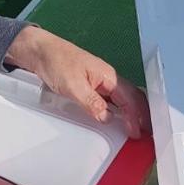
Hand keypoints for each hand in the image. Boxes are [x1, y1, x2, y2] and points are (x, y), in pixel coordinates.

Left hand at [5, 28, 150, 138]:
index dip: (135, 116)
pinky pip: (110, 98)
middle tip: (144, 134)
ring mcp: (100, 81)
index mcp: (109, 76)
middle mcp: (108, 78)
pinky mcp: (90, 85)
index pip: (129, 99)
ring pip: (122, 98)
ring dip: (130, 113)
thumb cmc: (56, 62)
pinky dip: (117, 110)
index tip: (137, 133)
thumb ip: (91, 102)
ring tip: (134, 129)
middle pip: (131, 98)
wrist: (39, 51)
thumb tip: (107, 118)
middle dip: (140, 114)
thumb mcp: (73, 85)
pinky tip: (115, 119)